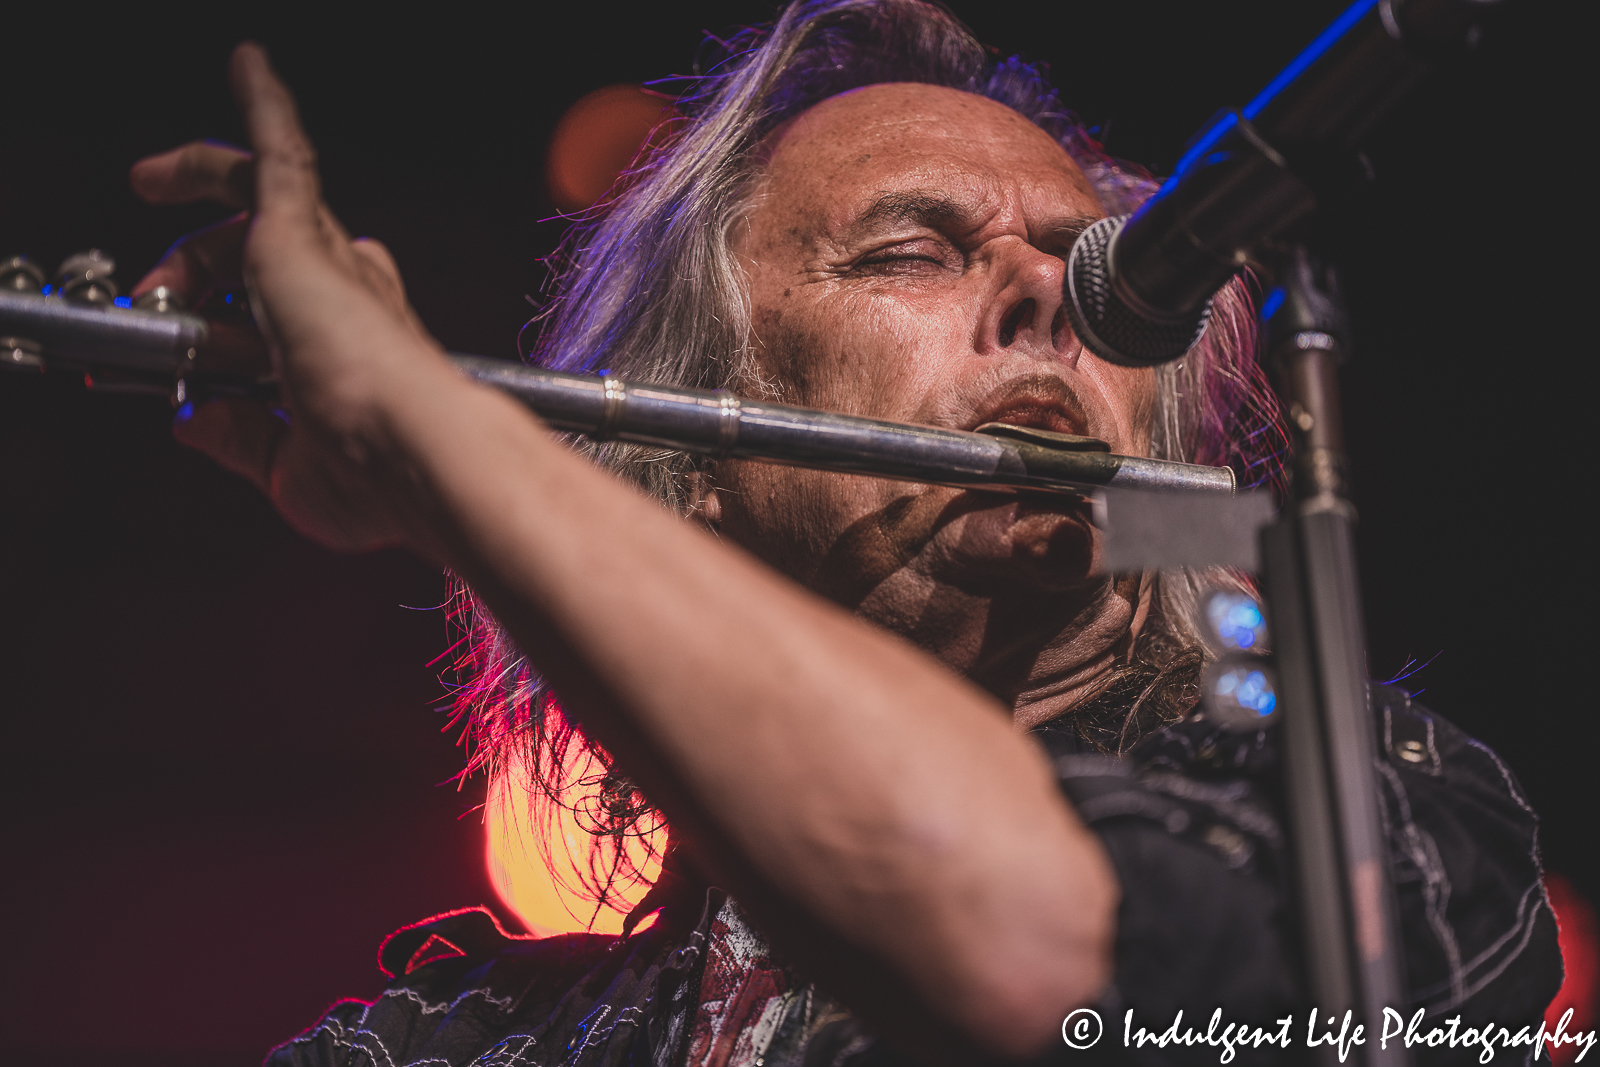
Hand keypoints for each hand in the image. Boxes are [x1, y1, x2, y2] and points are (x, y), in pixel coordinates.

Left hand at [130, 44, 458, 559]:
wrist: (412, 452)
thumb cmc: (377, 474)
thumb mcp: (283, 468)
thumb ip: (240, 437)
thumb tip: (197, 421)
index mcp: (353, 347)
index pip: (284, 309)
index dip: (227, 333)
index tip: (191, 372)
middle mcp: (350, 294)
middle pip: (257, 255)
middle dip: (193, 274)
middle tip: (153, 304)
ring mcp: (330, 262)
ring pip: (255, 202)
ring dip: (193, 202)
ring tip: (146, 186)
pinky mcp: (302, 235)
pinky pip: (279, 153)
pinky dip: (264, 105)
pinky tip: (247, 63)